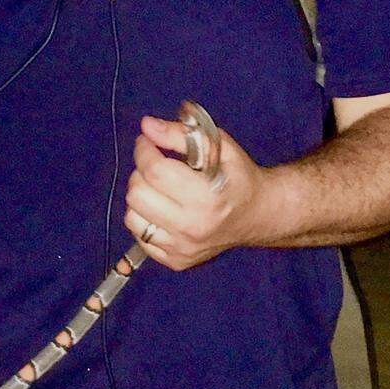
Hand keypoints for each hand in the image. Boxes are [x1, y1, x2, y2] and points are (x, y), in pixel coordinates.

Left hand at [124, 112, 267, 270]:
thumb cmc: (238, 176)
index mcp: (206, 196)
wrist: (257, 215)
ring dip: (140, 196)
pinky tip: (161, 209)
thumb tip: (147, 126)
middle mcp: (192, 226)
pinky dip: (144, 219)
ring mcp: (183, 248)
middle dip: (140, 172)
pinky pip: (139, 237)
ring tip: (157, 188)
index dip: (143, 150)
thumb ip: (180, 134)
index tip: (146, 141)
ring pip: (132, 217)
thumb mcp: (219, 146)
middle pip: (138, 194)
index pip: (155, 171)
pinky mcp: (176, 261)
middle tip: (154, 165)